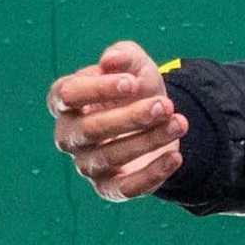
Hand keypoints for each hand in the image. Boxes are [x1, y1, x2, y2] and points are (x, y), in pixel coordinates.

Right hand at [51, 40, 184, 201]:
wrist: (157, 117)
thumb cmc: (136, 87)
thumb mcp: (135, 65)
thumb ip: (123, 57)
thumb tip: (111, 60)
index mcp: (65, 101)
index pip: (68, 95)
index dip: (99, 89)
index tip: (132, 82)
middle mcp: (69, 134)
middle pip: (91, 129)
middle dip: (131, 117)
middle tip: (165, 105)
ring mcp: (86, 163)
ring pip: (110, 157)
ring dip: (148, 140)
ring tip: (179, 123)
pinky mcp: (108, 187)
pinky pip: (124, 188)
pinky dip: (150, 174)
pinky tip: (175, 157)